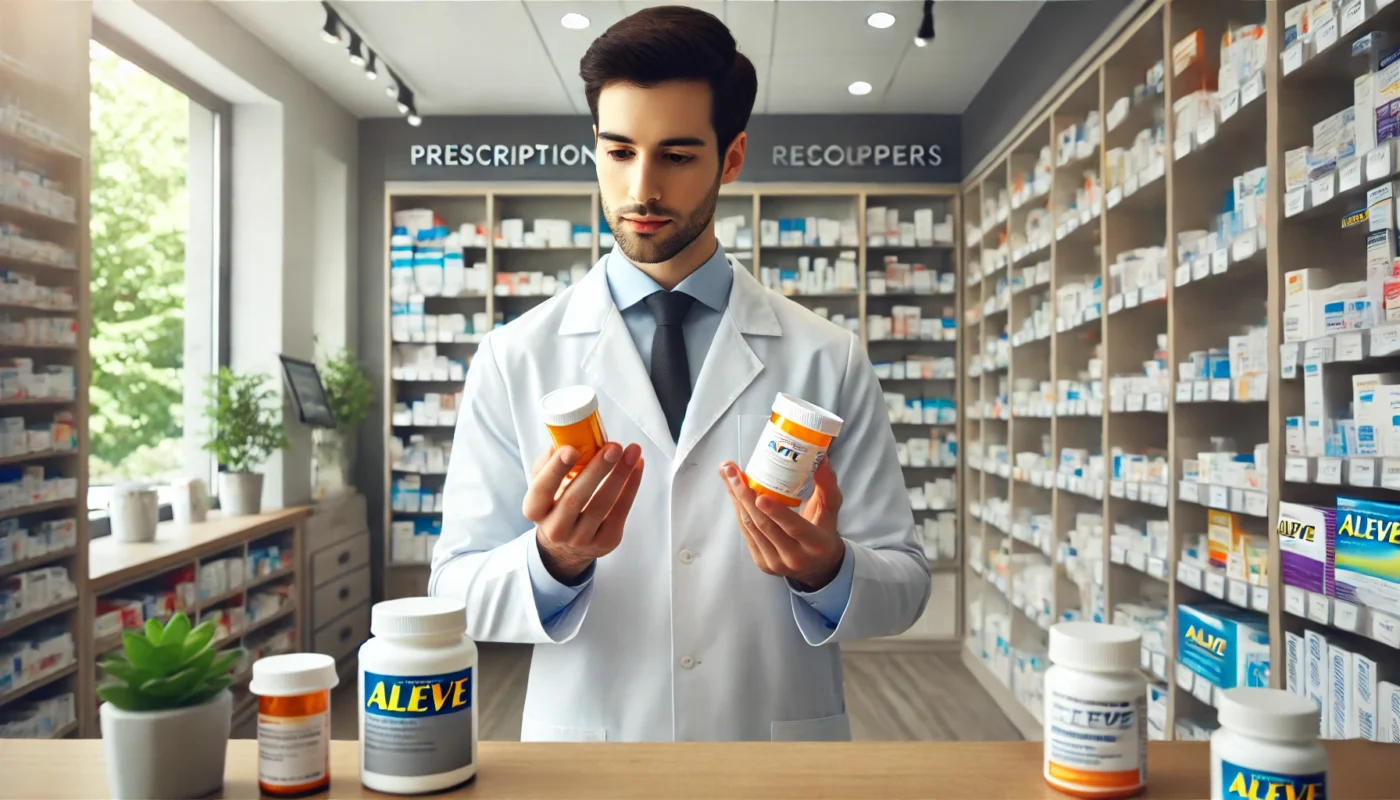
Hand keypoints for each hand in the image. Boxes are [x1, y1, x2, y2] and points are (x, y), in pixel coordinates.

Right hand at [524, 442, 643, 582]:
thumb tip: (565, 439)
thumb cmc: (556, 505)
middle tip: (613, 447)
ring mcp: (581, 539)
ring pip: (602, 505)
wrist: (566, 548)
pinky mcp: (606, 541)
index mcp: (534, 510)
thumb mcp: (543, 486)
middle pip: (575, 498)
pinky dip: (631, 486)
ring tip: (631, 452)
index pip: (542, 489)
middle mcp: (555, 529)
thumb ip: (549, 463)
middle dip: (597, 470)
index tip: (571, 449)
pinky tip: (637, 466)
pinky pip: (621, 511)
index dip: (556, 469)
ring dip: (620, 475)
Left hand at [718, 458, 844, 590]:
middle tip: (732, 472)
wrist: (818, 566)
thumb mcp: (831, 508)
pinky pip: (747, 533)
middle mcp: (794, 557)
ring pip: (751, 528)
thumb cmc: (824, 530)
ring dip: (736, 500)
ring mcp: (775, 563)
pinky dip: (739, 510)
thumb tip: (820, 457)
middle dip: (744, 496)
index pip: (795, 528)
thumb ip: (827, 484)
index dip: (777, 513)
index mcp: (815, 544)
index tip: (760, 497)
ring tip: (728, 475)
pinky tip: (733, 493)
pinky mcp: (762, 563)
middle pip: (764, 526)